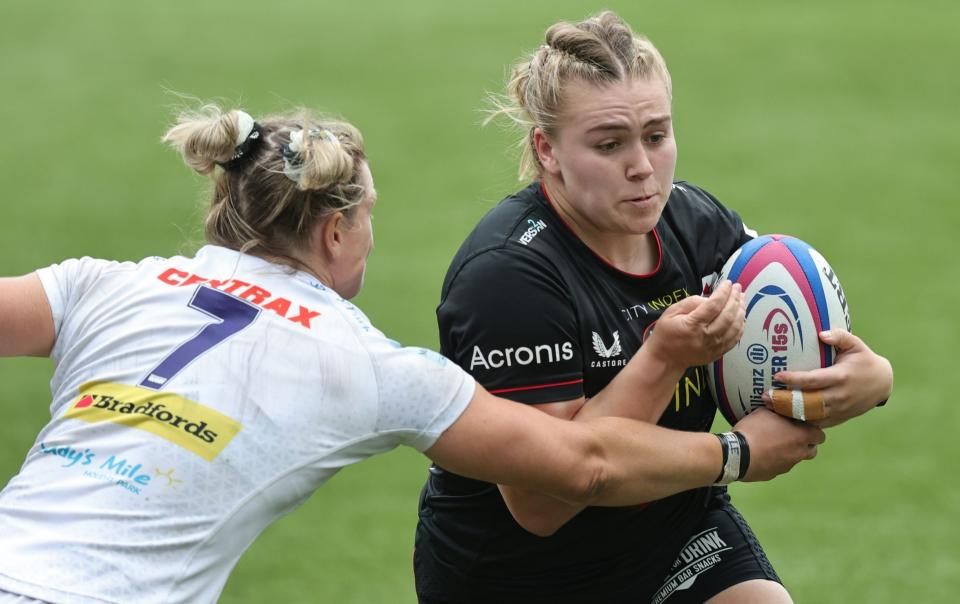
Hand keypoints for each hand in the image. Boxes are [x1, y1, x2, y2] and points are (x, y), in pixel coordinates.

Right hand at [645, 280, 744, 367]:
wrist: (666, 358)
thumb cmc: (666, 332)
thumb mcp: (671, 312)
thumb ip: (690, 303)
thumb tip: (710, 298)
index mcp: (693, 325)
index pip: (714, 305)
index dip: (723, 292)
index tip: (727, 283)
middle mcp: (706, 336)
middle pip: (728, 315)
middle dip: (735, 299)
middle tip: (737, 288)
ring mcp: (714, 347)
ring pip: (735, 327)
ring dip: (741, 311)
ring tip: (741, 299)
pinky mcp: (718, 353)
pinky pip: (735, 339)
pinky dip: (741, 326)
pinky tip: (741, 316)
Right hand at [734, 408, 824, 481]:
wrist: (737, 454)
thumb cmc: (754, 430)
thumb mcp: (764, 412)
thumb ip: (777, 411)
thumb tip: (779, 407)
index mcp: (801, 436)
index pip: (820, 435)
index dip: (812, 430)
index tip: (802, 425)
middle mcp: (799, 453)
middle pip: (812, 450)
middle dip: (805, 443)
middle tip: (791, 435)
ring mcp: (787, 466)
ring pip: (795, 459)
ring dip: (790, 452)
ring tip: (774, 445)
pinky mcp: (774, 474)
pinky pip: (779, 466)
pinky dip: (775, 460)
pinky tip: (762, 454)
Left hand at [762, 330, 892, 427]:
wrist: (883, 383)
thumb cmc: (863, 360)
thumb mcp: (856, 344)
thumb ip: (839, 336)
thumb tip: (821, 334)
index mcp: (841, 376)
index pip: (814, 380)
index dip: (795, 379)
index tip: (777, 376)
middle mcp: (839, 395)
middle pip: (808, 401)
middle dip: (785, 399)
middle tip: (765, 395)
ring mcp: (838, 410)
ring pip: (810, 415)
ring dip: (789, 412)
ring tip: (769, 406)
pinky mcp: (838, 418)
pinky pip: (816, 423)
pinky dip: (799, 421)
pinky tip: (782, 416)